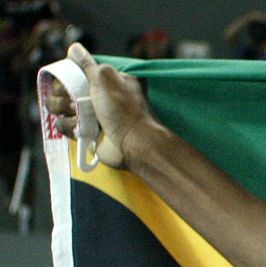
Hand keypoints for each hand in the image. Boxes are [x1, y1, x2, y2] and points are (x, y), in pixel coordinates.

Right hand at [43, 43, 154, 170]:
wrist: (133, 143)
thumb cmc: (123, 109)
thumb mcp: (106, 78)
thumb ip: (88, 64)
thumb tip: (75, 47)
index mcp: (100, 81)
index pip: (69, 72)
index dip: (65, 77)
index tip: (71, 81)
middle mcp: (92, 96)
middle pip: (59, 89)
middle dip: (64, 94)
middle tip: (78, 102)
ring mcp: (86, 115)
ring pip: (56, 106)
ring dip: (65, 110)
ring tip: (81, 116)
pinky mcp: (82, 132)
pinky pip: (62, 125)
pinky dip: (70, 127)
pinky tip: (82, 129)